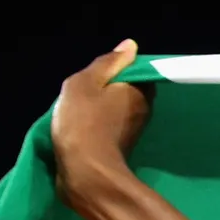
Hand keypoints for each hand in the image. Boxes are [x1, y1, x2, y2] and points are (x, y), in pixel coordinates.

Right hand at [51, 41, 152, 200]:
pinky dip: (95, 126)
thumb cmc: (83, 121)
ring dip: (97, 109)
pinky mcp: (120, 148)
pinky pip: (108, 127)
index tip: (93, 76)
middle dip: (103, 90)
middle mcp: (143, 111)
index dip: (112, 70)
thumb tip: (131, 47)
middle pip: (123, 90)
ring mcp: (133, 131)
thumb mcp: (85, 82)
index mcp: (140, 91)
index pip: (133, 71)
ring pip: (114, 110)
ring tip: (77, 112)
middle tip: (81, 94)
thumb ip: (107, 63)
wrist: (85, 172)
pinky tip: (80, 128)